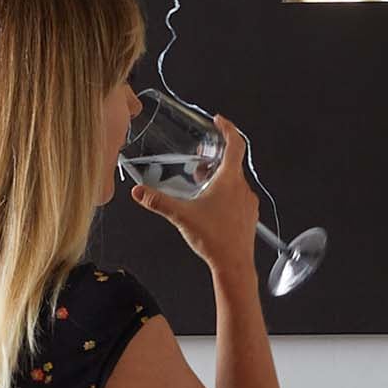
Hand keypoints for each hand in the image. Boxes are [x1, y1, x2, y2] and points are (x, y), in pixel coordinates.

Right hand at [128, 112, 258, 278]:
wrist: (234, 266)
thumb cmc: (216, 241)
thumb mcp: (181, 216)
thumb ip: (157, 202)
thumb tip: (139, 192)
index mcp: (230, 180)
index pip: (235, 143)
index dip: (227, 128)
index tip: (219, 121)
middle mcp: (242, 188)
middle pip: (232, 162)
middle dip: (215, 158)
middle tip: (202, 158)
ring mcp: (247, 203)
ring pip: (235, 181)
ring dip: (219, 178)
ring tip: (202, 184)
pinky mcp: (248, 217)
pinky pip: (238, 198)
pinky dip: (226, 195)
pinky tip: (211, 206)